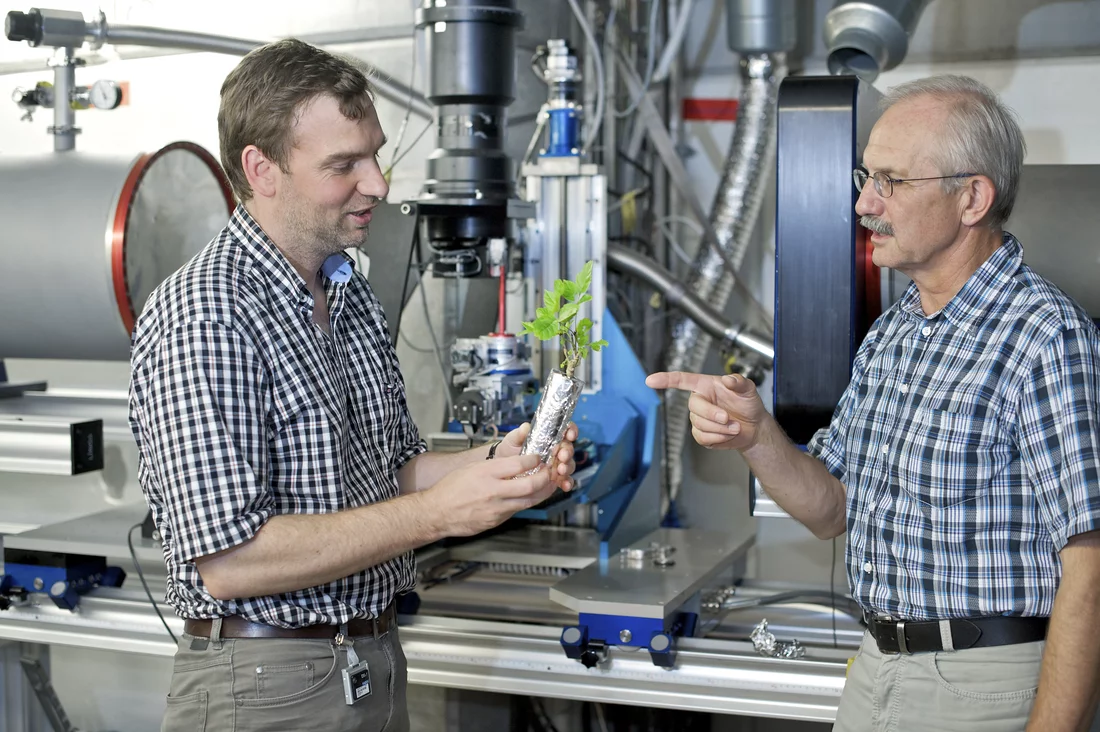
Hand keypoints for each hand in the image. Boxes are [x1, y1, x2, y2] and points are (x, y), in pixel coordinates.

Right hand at [427, 453, 557, 536]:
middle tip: (550, 471)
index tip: (538, 457)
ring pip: (529, 501)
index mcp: (486, 473)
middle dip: (546, 477)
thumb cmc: (450, 489)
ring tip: (547, 484)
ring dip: (542, 492)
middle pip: (530, 484)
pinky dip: (525, 502)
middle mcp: (493, 491)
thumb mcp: (472, 468)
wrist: (436, 512)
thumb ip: (496, 466)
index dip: (534, 459)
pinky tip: (527, 496)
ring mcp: (496, 509)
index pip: (519, 463)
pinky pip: (516, 511)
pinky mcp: (496, 521)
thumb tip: (518, 462)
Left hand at [496, 422, 577, 491]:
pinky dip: (567, 483)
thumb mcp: (513, 440)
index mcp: (549, 437)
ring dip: (568, 467)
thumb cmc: (510, 450)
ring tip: (561, 470)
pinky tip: (564, 485)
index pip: (564, 430)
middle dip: (567, 451)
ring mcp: (556, 465)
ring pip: (569, 464)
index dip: (570, 430)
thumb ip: (519, 433)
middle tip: (562, 455)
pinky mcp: (555, 479)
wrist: (503, 469)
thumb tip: (526, 427)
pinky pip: (566, 481)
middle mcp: (556, 450)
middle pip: (568, 448)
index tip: (569, 434)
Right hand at [645, 371, 765, 450]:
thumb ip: (739, 382)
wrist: (754, 427)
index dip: (665, 380)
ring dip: (720, 428)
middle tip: (728, 418)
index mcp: (705, 386)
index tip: (650, 380)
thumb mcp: (748, 389)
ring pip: (699, 424)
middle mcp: (699, 401)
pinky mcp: (701, 434)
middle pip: (693, 406)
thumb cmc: (748, 404)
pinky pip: (702, 438)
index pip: (682, 380)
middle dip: (712, 414)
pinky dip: (719, 438)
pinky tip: (728, 434)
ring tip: (735, 426)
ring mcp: (698, 418)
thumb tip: (728, 380)